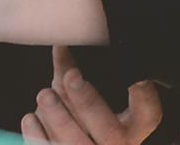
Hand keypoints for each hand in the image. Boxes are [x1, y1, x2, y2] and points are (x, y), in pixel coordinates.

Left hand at [21, 45, 162, 144]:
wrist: (82, 143)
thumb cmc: (84, 116)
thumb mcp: (86, 93)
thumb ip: (73, 70)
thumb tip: (60, 45)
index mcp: (133, 126)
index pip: (149, 113)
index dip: (144, 97)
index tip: (136, 77)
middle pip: (109, 132)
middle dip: (88, 102)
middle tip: (71, 77)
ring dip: (60, 119)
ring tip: (45, 96)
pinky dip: (38, 137)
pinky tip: (30, 119)